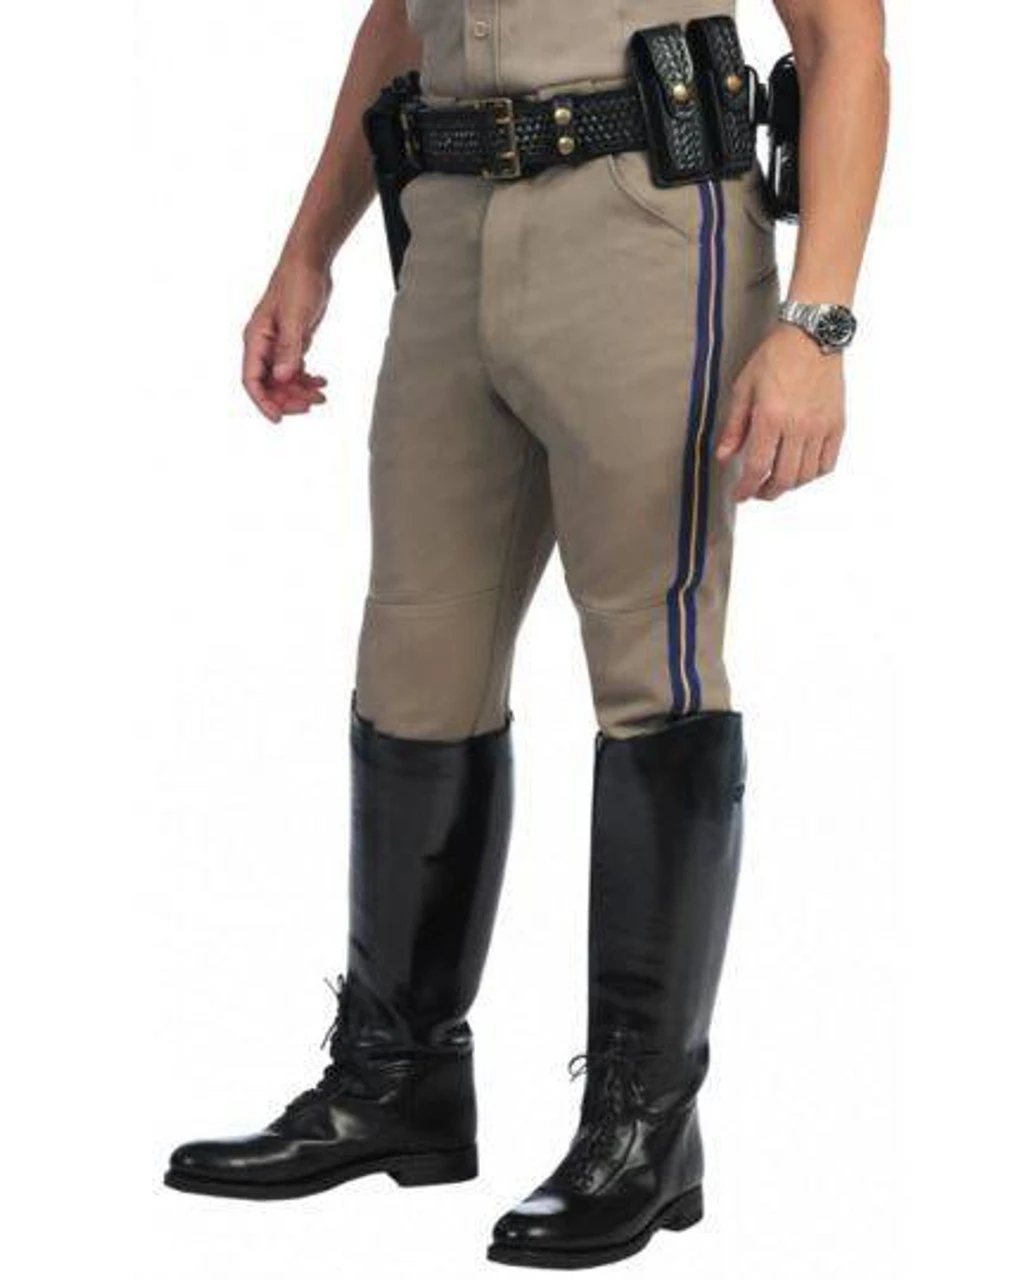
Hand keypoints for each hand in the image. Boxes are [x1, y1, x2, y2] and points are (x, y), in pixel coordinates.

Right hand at [242, 258, 332, 422]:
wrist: (310, 263)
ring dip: (300, 391)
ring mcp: (277, 345)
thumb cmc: (299, 283)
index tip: (279, 419)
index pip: (252, 380)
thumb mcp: (296, 317)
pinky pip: (294, 369)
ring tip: (322, 395)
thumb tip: (282, 378)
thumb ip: (289, 348)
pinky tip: (322, 382)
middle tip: (312, 405)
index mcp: (256, 339)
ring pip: (283, 380)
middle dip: (288, 399)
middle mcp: (263, 345)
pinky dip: (307, 379)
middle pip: (269, 385)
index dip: (263, 402)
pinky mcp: (291, 342)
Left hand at [716, 324, 845, 500]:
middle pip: (783, 478)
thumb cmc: (776, 357)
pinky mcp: (837, 424)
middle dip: (766, 492)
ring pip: (806, 475)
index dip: (746, 488)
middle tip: (756, 492)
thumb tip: (724, 456)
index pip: (757, 467)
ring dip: (789, 485)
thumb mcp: (744, 388)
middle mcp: (798, 427)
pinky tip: (802, 471)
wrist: (812, 337)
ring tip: (776, 482)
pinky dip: (813, 474)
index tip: (739, 496)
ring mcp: (820, 427)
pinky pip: (827, 463)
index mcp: (771, 417)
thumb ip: (734, 426)